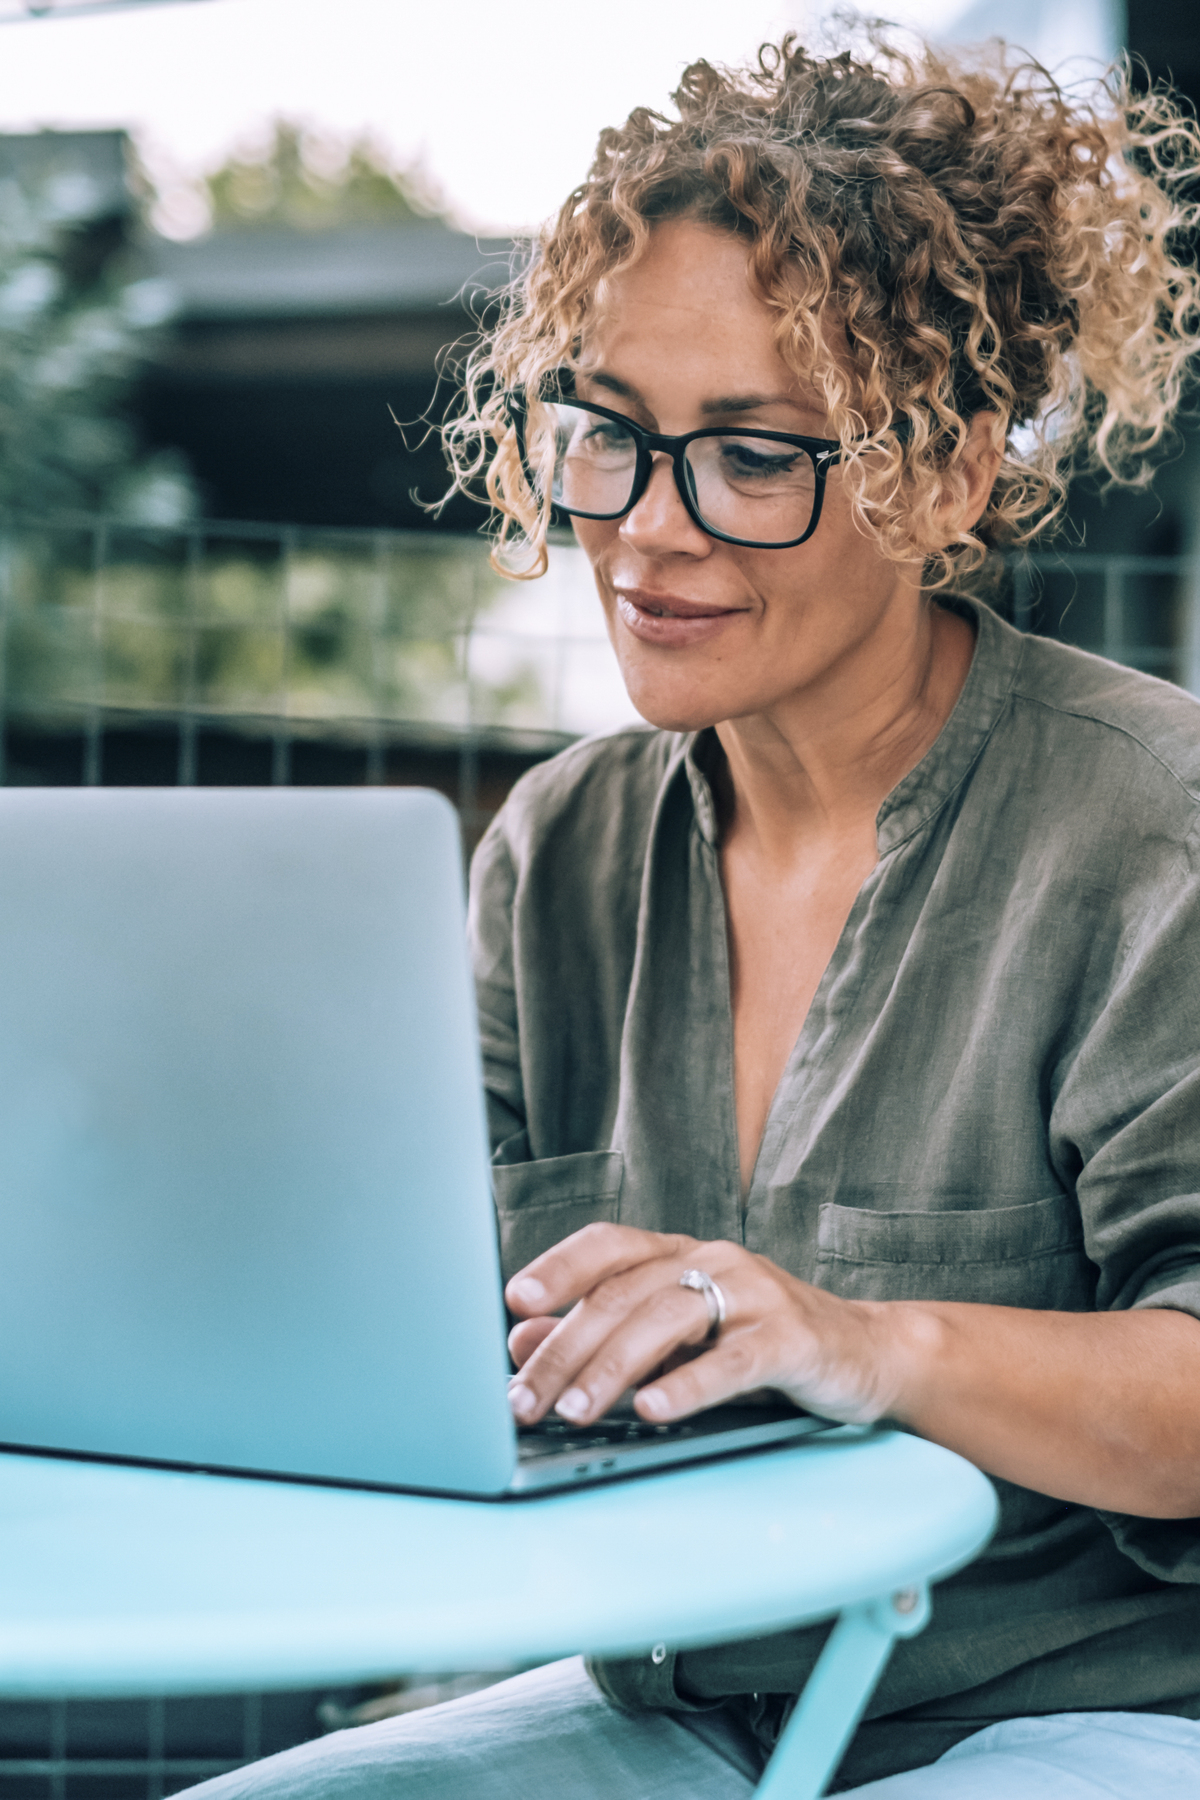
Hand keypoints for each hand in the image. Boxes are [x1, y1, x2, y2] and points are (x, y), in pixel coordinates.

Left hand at [504, 1221, 904, 1428]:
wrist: (867, 1354)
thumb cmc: (760, 1343)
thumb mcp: (676, 1340)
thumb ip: (603, 1336)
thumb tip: (523, 1342)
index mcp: (681, 1253)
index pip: (609, 1245)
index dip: (559, 1266)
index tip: (514, 1300)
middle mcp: (714, 1260)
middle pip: (623, 1294)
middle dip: (565, 1349)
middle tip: (523, 1399)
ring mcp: (756, 1294)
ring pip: (668, 1320)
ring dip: (612, 1368)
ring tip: (575, 1411)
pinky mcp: (792, 1338)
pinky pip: (733, 1360)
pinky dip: (688, 1386)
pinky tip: (653, 1410)